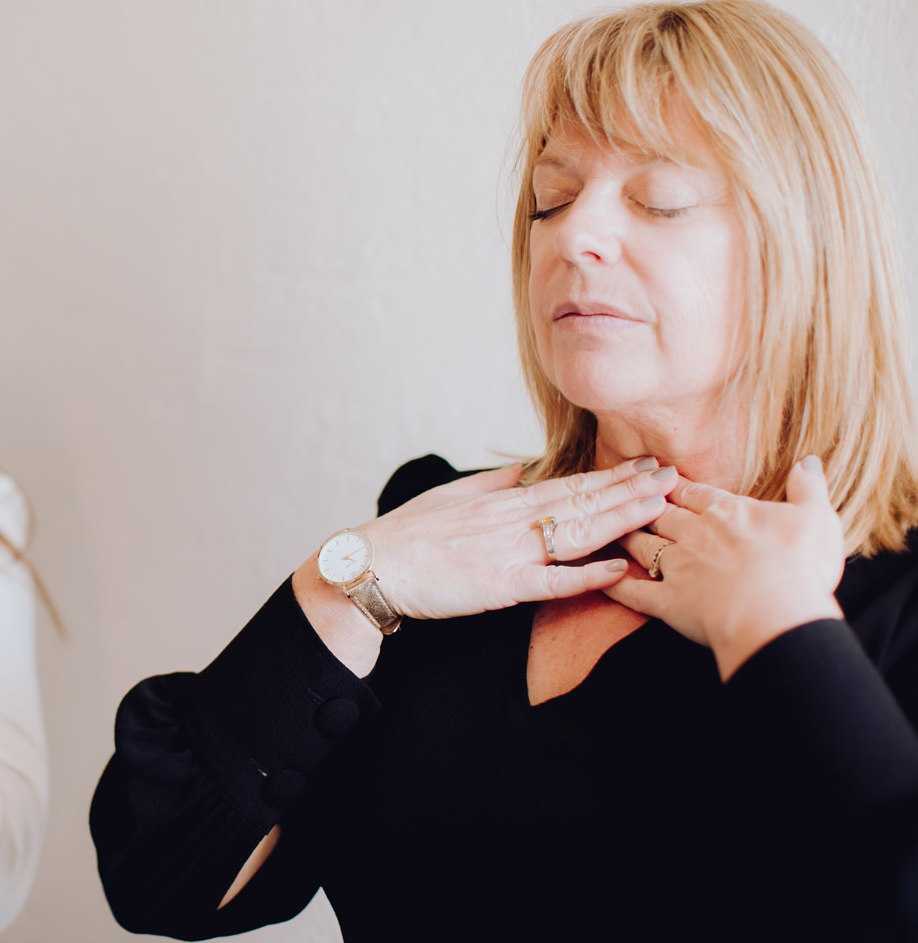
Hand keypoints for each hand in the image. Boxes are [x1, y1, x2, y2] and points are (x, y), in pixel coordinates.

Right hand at [363, 457, 677, 619]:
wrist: (374, 564)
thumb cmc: (407, 533)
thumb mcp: (451, 495)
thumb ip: (493, 484)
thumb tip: (525, 470)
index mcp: (503, 500)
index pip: (570, 484)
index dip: (613, 475)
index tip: (648, 464)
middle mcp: (512, 521)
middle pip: (584, 502)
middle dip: (633, 489)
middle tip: (676, 476)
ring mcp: (508, 552)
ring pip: (577, 533)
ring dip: (622, 519)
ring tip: (661, 508)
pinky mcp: (500, 586)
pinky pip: (551, 581)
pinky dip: (586, 576)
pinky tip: (619, 570)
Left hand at [604, 456, 844, 679]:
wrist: (777, 613)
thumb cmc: (801, 566)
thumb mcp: (816, 519)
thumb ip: (808, 488)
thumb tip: (809, 461)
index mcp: (727, 512)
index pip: (695, 493)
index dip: (675, 484)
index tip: (659, 476)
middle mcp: (695, 534)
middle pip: (662, 514)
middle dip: (642, 504)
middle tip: (625, 496)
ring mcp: (677, 567)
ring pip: (642, 545)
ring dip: (625, 536)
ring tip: (610, 528)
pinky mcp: (667, 602)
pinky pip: (634, 593)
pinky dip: (615, 585)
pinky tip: (600, 580)